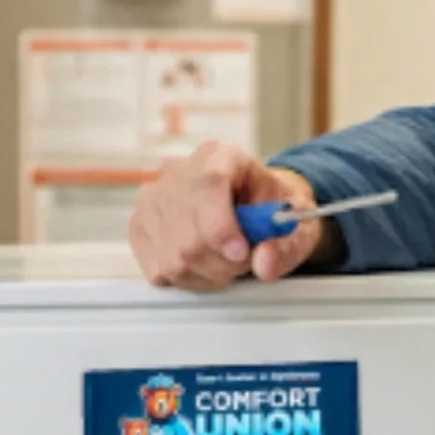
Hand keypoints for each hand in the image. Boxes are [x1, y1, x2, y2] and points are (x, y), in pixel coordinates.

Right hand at [128, 143, 327, 290]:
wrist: (254, 204)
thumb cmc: (272, 208)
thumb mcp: (296, 221)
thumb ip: (286, 244)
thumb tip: (265, 263)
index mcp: (221, 156)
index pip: (208, 185)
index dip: (221, 227)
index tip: (240, 253)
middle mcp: (180, 173)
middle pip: (188, 233)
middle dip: (224, 262)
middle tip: (244, 260)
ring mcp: (153, 199)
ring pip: (173, 258)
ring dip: (207, 274)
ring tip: (226, 262)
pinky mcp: (138, 227)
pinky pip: (158, 270)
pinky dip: (187, 278)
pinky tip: (203, 265)